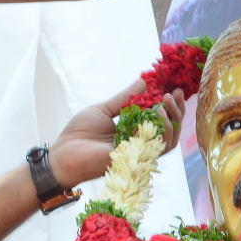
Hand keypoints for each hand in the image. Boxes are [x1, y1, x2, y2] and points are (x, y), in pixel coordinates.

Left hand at [48, 80, 187, 185]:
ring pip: (169, 139)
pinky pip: (159, 147)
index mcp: (132, 130)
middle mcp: (140, 142)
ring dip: (172, 119)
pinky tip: (159, 113)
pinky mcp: (138, 159)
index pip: (159, 118)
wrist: (64, 154)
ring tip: (165, 101)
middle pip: (170, 129)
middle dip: (177, 110)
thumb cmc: (79, 134)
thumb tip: (144, 81)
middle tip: (175, 93)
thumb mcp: (103, 109)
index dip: (170, 104)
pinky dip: (164, 130)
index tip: (175, 88)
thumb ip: (125, 98)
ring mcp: (140, 152)